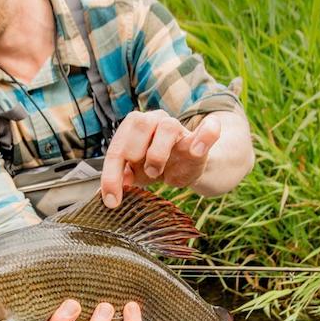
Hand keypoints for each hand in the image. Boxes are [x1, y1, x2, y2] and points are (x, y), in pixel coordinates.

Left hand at [100, 109, 220, 206]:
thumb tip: (112, 188)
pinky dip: (205, 136)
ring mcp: (179, 128)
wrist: (186, 167)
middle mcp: (155, 120)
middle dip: (133, 152)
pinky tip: (196, 150)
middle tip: (139, 174)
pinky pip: (208, 129)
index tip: (111, 200)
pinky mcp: (200, 139)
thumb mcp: (135, 173)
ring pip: (168, 126)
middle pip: (139, 122)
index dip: (111, 175)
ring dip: (158, 152)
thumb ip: (122, 177)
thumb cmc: (155, 165)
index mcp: (133, 128)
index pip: (117, 146)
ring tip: (156, 171)